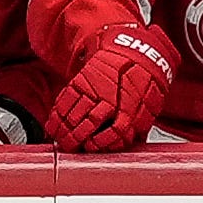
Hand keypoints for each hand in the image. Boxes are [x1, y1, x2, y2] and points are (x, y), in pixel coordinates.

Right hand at [48, 24, 176, 152]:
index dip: (99, 142)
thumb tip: (122, 144)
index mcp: (129, 110)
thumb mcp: (146, 108)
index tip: (90, 148)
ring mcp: (94, 88)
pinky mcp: (83, 79)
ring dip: (63, 126)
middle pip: (89, 123)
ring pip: (75, 111)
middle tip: (67, 146)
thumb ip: (134, 128)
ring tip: (57, 135)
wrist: (134, 55)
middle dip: (75, 137)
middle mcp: (110, 99)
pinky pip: (67, 97)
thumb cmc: (140, 84)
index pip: (113, 132)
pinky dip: (58, 109)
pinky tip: (55, 118)